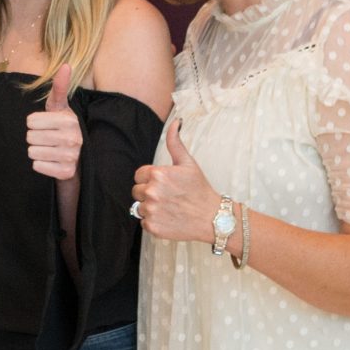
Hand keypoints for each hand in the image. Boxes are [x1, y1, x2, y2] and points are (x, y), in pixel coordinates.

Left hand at [26, 71, 81, 183]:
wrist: (75, 157)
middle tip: (46, 139)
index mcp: (69, 120)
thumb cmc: (61, 127)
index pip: (31, 122)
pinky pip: (37, 166)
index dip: (33, 123)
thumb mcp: (59, 107)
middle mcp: (73, 138)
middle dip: (34, 138)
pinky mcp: (66, 172)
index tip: (44, 125)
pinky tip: (50, 161)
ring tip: (47, 149)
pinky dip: (39, 164)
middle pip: (30, 137)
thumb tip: (66, 64)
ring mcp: (71, 156)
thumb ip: (59, 87)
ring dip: (36, 151)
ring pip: (32, 152)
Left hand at [131, 128, 219, 243]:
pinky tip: (169, 218)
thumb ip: (175, 143)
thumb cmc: (200, 189)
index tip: (165, 184)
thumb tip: (175, 122)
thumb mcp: (188, 163)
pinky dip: (154, 221)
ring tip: (170, 208)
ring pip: (139, 207)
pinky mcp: (152, 226)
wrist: (212, 218)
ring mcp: (151, 210)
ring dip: (151, 208)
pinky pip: (144, 222)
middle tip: (168, 197)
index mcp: (157, 174)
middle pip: (136, 191)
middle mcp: (151, 192)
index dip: (151, 179)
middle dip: (149, 193)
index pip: (139, 175)